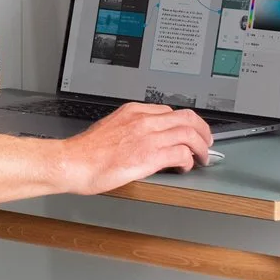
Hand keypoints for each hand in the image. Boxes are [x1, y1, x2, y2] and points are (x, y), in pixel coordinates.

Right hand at [52, 103, 213, 194]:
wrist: (73, 162)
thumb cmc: (85, 152)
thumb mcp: (109, 129)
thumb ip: (129, 129)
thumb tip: (142, 140)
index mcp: (133, 111)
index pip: (170, 111)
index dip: (185, 123)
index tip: (189, 132)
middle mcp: (143, 120)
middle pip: (186, 117)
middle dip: (202, 130)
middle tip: (206, 142)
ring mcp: (148, 136)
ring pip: (189, 134)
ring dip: (200, 147)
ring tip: (202, 157)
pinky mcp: (150, 156)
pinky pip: (181, 153)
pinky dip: (188, 161)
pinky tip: (184, 167)